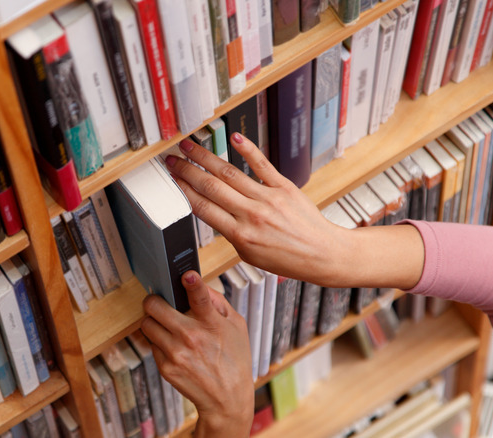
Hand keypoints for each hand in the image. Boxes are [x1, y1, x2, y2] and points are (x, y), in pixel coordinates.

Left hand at [142, 271, 253, 437]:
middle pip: (155, 306)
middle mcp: (191, 337)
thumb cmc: (234, 359)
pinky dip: (159, 341)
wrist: (227, 399)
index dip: (192, 283)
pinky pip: (151, 344)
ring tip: (166, 325)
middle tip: (159, 302)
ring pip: (147, 324)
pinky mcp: (165, 367)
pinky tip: (173, 346)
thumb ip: (218, 302)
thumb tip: (198, 285)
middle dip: (155, 301)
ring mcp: (175, 353)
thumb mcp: (236, 326)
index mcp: (212, 324)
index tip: (187, 276)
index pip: (200, 298)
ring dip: (153, 321)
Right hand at [164, 133, 348, 286]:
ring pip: (230, 173)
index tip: (171, 181)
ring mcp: (268, 198)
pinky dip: (247, 150)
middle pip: (211, 187)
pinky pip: (263, 165)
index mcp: (240, 235)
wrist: (322, 254)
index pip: (203, 208)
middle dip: (187, 171)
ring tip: (190, 147)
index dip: (183, 191)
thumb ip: (230, 232)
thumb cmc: (287, 258)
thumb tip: (212, 212)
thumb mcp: (249, 254)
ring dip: (206, 157)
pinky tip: (234, 137)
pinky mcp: (285, 187)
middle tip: (172, 161)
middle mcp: (253, 214)